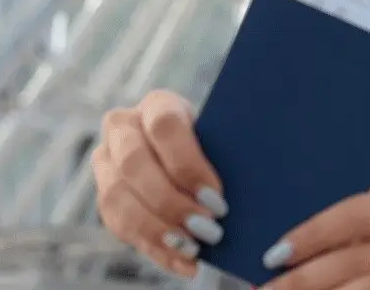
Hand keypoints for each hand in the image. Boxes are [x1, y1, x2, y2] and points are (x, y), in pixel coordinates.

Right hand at [92, 89, 228, 277]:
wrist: (189, 152)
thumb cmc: (218, 143)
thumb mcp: (225, 136)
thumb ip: (232, 152)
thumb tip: (264, 177)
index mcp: (158, 104)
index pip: (166, 127)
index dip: (188, 166)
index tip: (217, 198)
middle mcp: (123, 127)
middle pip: (135, 165)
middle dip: (172, 203)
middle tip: (209, 230)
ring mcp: (107, 162)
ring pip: (119, 198)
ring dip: (159, 230)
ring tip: (195, 250)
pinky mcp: (104, 195)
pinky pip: (120, 226)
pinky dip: (155, 249)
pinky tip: (185, 264)